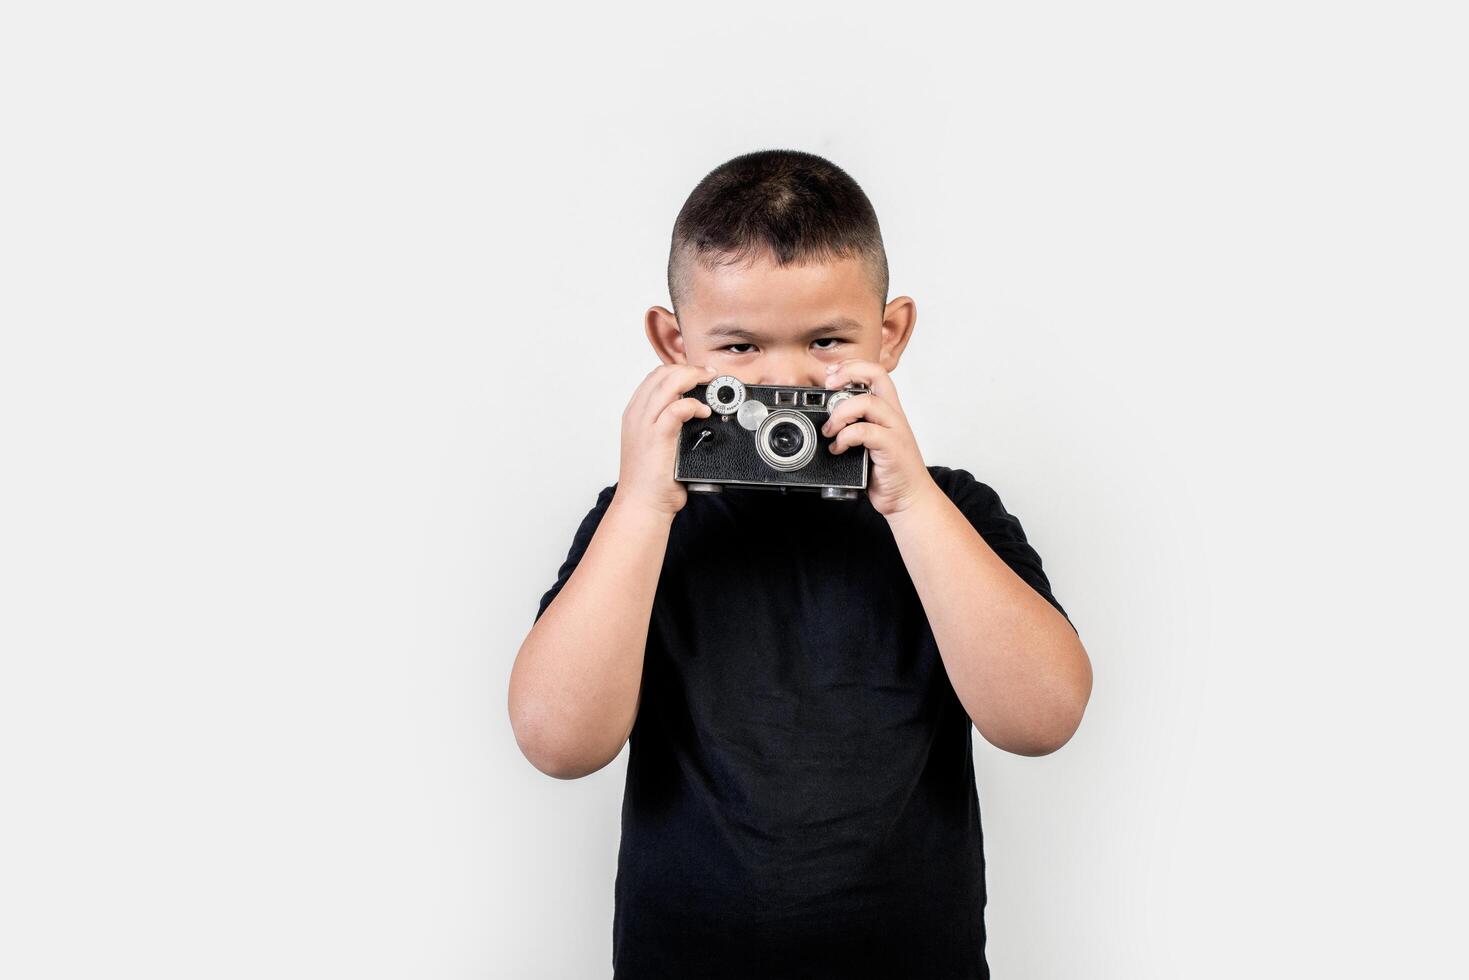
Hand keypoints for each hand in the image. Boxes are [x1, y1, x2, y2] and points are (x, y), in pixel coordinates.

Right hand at [617, 362, 718, 518]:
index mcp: (635, 414)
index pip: (655, 377)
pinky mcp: (657, 436)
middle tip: (710, 376)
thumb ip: (669, 425)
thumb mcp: (655, 444)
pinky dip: (693, 405)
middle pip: (662, 374)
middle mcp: (637, 415)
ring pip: (668, 383)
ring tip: (710, 386)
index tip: (699, 375)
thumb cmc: (650, 481)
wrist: (642, 504)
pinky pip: (676, 408)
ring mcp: (645, 424)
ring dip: (694, 379)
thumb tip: (694, 413)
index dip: (679, 371)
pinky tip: (704, 411)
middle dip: (690, 370)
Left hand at [821, 359, 937, 517]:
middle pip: (877, 375)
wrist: (910, 499)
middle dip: (848, 373)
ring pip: (867, 402)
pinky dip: (845, 438)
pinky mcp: (892, 448)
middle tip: (828, 386)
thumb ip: (853, 427)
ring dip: (840, 413)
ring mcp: (895, 430)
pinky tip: (838, 449)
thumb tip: (822, 420)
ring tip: (829, 430)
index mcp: (888, 411)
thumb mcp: (868, 444)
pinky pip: (865, 431)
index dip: (852, 366)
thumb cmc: (888, 472)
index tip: (831, 374)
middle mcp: (893, 415)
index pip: (875, 372)